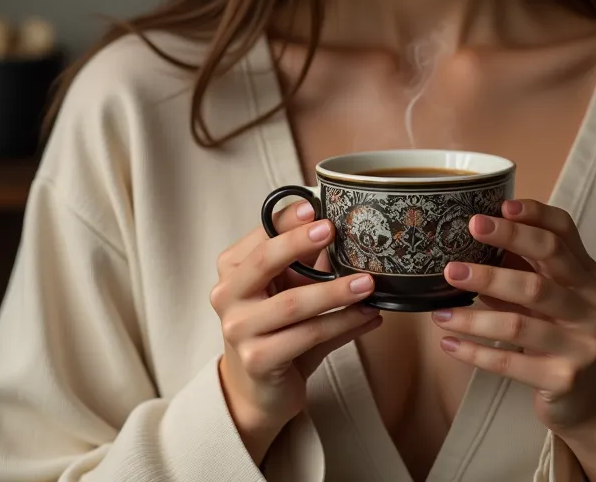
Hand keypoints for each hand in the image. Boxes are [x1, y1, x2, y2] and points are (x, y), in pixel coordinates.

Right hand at [210, 199, 381, 463]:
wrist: (259, 390)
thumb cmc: (278, 327)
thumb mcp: (290, 287)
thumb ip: (309, 260)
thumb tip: (348, 226)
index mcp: (233, 268)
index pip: (260, 234)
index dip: (287, 218)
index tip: (315, 206)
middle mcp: (227, 295)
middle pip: (264, 261)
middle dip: (299, 242)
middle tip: (332, 229)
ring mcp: (237, 329)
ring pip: (292, 303)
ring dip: (336, 291)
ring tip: (368, 283)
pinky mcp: (257, 360)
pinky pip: (307, 336)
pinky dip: (343, 324)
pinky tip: (368, 316)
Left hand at [430, 200, 595, 450]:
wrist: (591, 397)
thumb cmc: (560, 331)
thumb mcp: (552, 294)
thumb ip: (523, 265)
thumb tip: (472, 237)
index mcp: (590, 275)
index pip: (565, 232)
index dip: (535, 214)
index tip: (500, 206)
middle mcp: (593, 305)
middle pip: (543, 269)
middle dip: (499, 255)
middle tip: (456, 256)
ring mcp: (582, 343)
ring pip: (519, 321)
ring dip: (472, 315)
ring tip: (438, 312)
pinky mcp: (564, 379)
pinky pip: (510, 362)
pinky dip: (475, 352)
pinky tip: (449, 343)